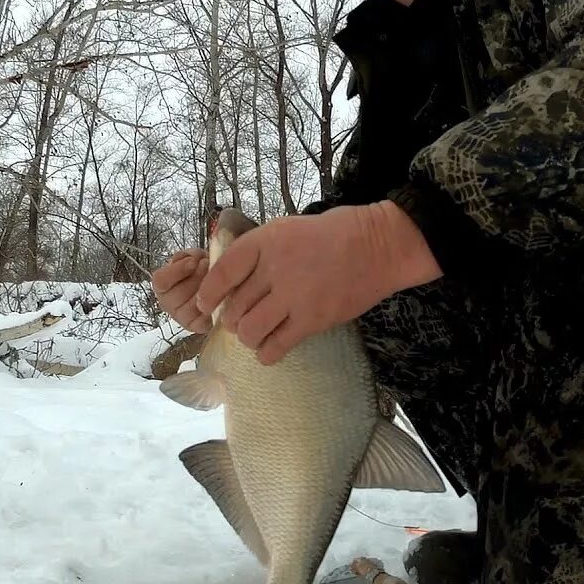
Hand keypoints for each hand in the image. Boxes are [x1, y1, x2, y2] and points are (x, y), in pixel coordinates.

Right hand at [152, 248, 210, 332]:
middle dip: (197, 278)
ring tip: (217, 279)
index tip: (193, 261)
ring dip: (207, 291)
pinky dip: (214, 307)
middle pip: (179, 293)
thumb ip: (189, 256)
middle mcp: (167, 304)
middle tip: (210, 267)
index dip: (178, 270)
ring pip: (193, 305)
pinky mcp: (197, 327)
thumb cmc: (201, 269)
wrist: (216, 285)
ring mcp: (181, 318)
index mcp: (162, 286)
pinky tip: (221, 296)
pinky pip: (204, 319)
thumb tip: (194, 260)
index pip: (161, 280)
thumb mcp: (192, 257)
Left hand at [195, 202, 441, 364]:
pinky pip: (276, 347)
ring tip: (256, 333)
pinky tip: (269, 349)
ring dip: (247, 336)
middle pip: (234, 307)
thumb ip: (258, 253)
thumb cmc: (330, 235)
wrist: (377, 246)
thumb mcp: (286, 229)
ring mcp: (294, 296)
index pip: (221, 273)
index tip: (206, 304)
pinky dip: (266, 354)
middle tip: (241, 319)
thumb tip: (231, 284)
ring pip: (249, 331)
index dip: (208, 294)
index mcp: (265, 242)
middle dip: (232, 318)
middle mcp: (275, 269)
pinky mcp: (313, 320)